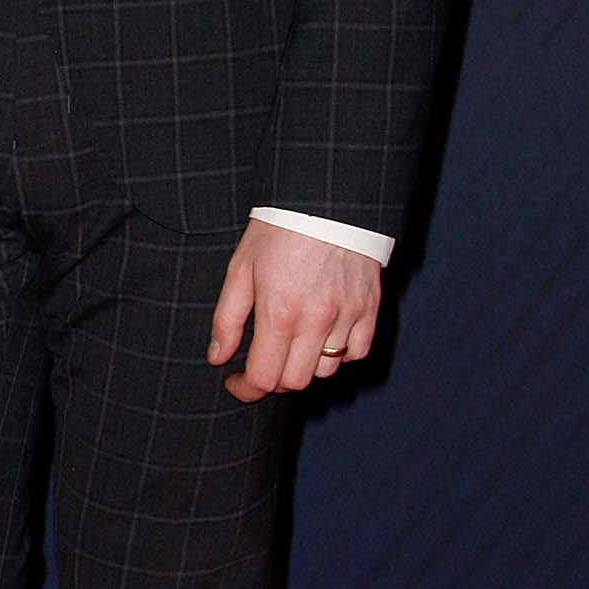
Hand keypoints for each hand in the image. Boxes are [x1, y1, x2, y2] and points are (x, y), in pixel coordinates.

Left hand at [207, 221, 379, 401]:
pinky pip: (358, 353)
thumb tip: (218, 357)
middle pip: (295, 382)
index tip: (235, 382)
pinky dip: (339, 355)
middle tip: (261, 362)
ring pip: (326, 371)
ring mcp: (348, 316)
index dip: (245, 389)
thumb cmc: (277, 230)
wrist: (326, 199)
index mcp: (279, 313)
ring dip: (304, 368)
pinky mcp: (370, 308)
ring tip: (290, 347)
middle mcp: (316, 321)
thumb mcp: (240, 269)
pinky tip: (322, 339)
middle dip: (272, 380)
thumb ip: (227, 318)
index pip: (264, 378)